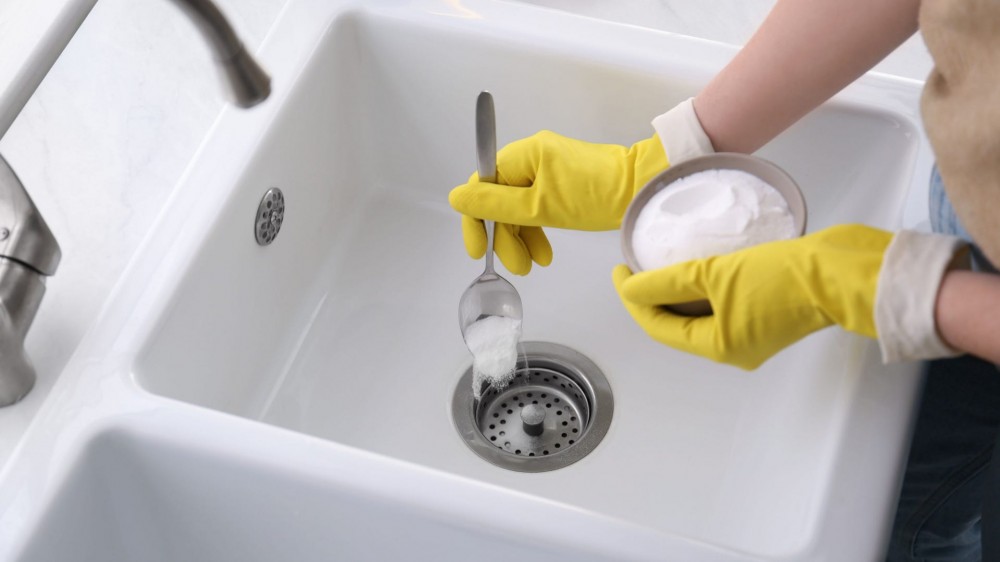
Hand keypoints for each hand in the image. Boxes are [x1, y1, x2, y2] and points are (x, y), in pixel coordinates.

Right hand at [449, 130, 667, 274]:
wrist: (641, 189)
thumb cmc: (595, 195)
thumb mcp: (539, 207)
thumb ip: (495, 205)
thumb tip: (456, 197)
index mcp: (522, 155)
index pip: (482, 186)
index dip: (476, 221)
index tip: (478, 250)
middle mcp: (530, 157)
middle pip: (500, 200)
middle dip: (505, 236)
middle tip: (517, 267)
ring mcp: (547, 169)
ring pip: (518, 208)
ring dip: (521, 238)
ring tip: (534, 265)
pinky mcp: (561, 182)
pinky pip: (537, 207)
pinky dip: (537, 230)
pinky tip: (544, 252)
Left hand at [612, 224, 892, 368]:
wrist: (842, 272)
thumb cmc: (784, 277)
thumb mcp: (716, 274)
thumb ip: (667, 282)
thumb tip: (631, 287)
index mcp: (720, 347)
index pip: (660, 328)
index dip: (634, 300)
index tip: (620, 271)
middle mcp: (735, 349)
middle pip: (678, 326)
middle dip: (653, 299)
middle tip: (634, 268)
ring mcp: (753, 335)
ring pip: (700, 317)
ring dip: (677, 294)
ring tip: (659, 266)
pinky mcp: (768, 316)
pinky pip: (722, 307)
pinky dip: (704, 292)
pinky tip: (696, 268)